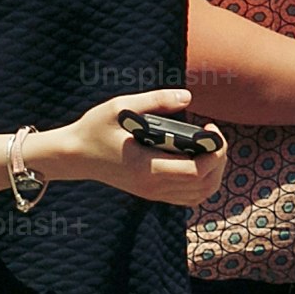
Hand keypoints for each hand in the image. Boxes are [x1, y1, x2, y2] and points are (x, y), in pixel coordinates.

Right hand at [44, 88, 228, 207]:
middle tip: (213, 135)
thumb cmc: (95, 129)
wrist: (75, 156)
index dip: (214, 150)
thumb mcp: (120, 106)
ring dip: (214, 171)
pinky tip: (199, 160)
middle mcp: (153, 186)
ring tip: (209, 146)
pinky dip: (203, 182)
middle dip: (219, 158)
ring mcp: (153, 193)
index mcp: (146, 167)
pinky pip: (189, 197)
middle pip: (205, 184)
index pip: (196, 170)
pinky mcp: (153, 194)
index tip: (209, 126)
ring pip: (201, 194)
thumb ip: (155, 100)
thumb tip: (187, 96)